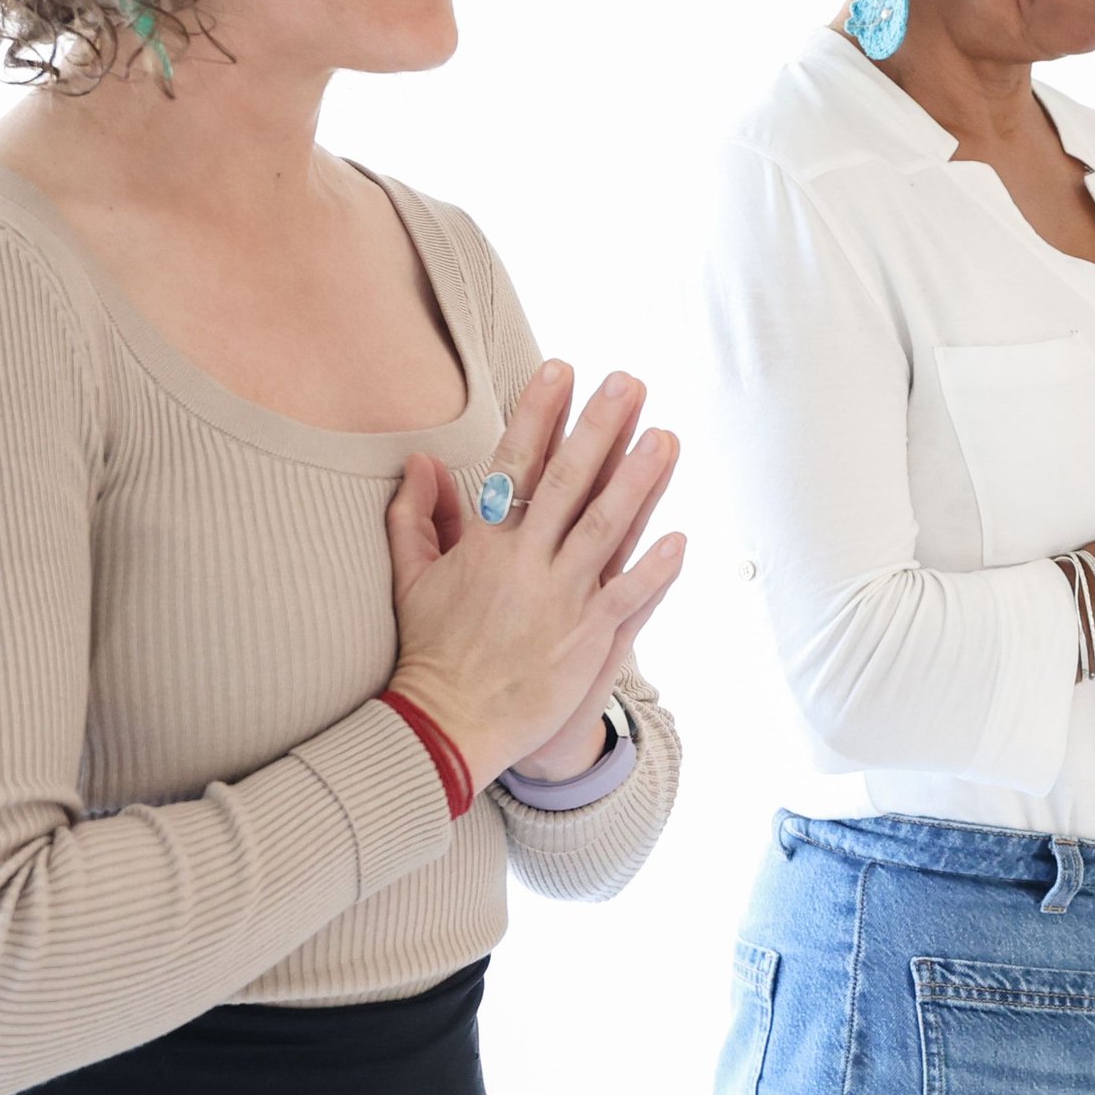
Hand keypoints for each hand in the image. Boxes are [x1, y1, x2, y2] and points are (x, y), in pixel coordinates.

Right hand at [383, 362, 687, 788]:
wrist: (447, 725)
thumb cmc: (431, 653)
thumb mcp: (412, 579)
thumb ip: (415, 516)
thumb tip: (420, 461)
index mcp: (484, 543)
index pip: (516, 463)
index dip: (539, 413)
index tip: (561, 369)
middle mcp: (524, 562)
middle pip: (568, 481)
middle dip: (599, 427)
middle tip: (629, 382)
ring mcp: (559, 598)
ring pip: (605, 528)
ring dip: (638, 482)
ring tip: (667, 437)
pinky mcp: (586, 638)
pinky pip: (628, 597)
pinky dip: (655, 569)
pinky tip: (682, 538)